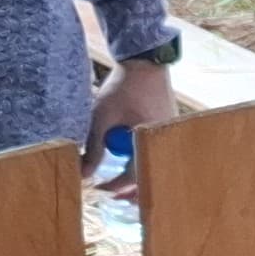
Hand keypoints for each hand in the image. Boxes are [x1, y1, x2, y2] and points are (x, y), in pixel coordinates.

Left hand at [85, 55, 178, 180]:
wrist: (145, 63)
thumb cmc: (123, 87)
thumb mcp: (101, 118)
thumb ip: (93, 148)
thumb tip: (83, 174)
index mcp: (149, 140)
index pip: (134, 175)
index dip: (114, 185)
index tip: (98, 188)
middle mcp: (165, 141)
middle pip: (150, 175)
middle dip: (131, 188)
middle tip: (111, 192)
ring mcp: (170, 135)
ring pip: (154, 164)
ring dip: (137, 172)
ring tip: (120, 180)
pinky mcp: (168, 128)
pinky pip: (157, 150)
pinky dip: (144, 156)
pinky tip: (132, 157)